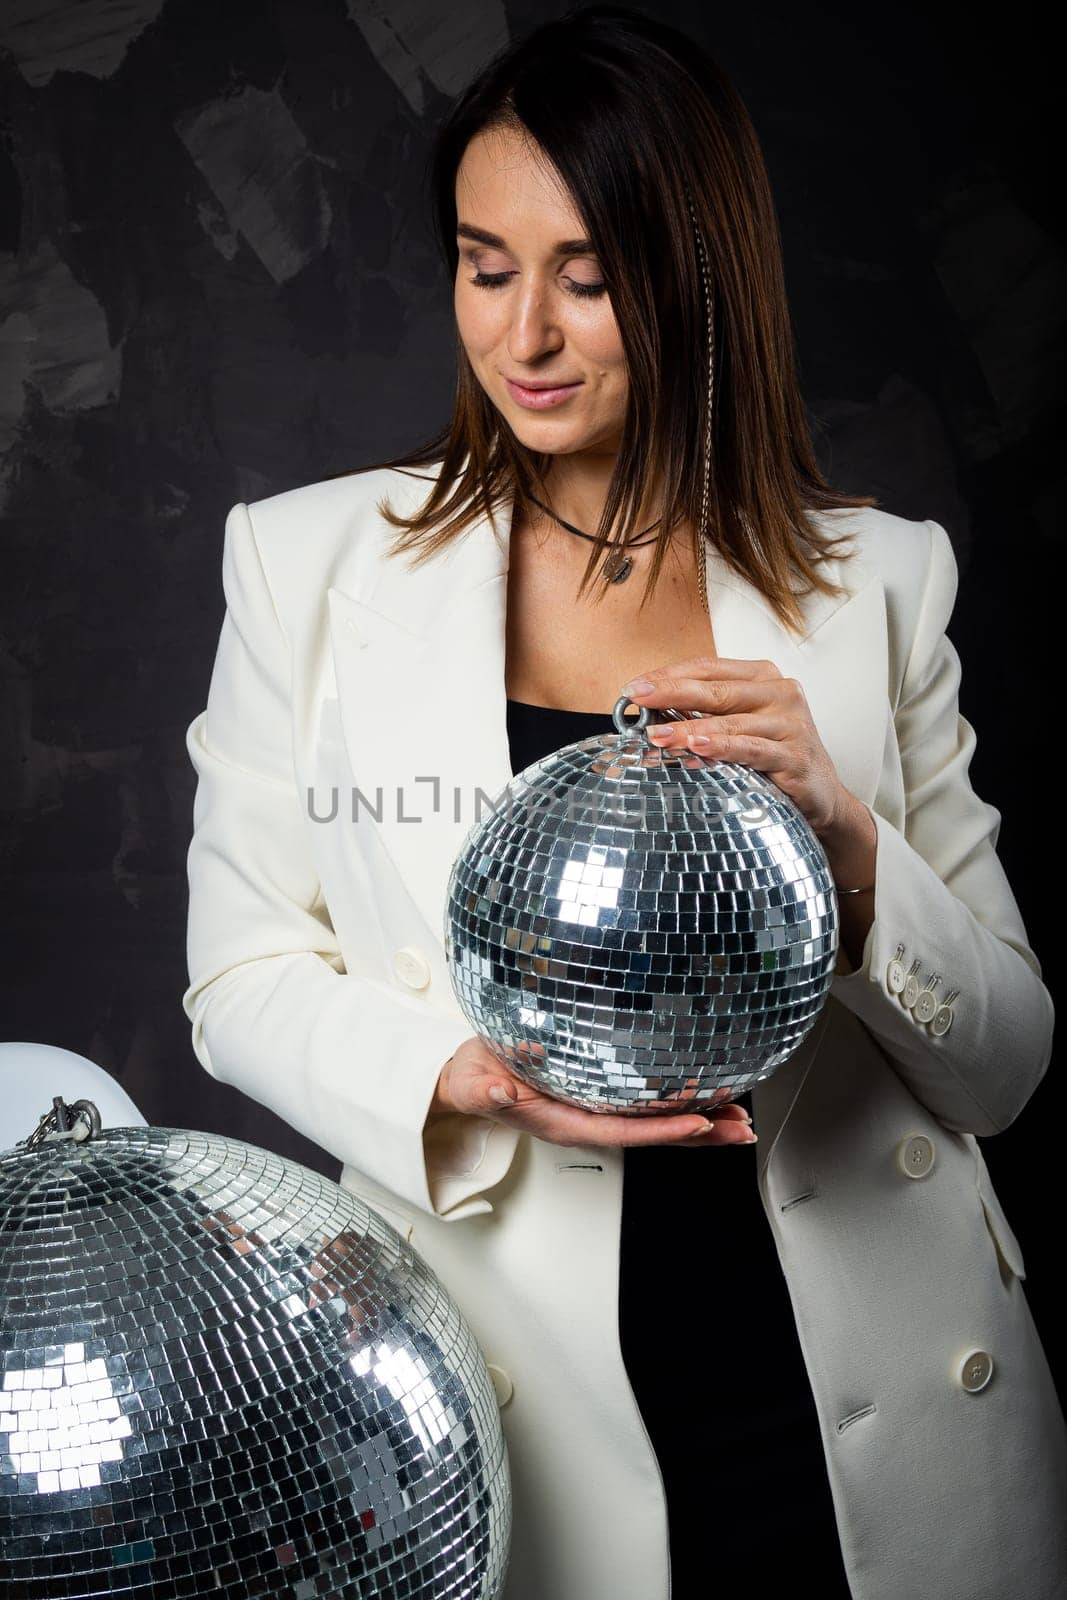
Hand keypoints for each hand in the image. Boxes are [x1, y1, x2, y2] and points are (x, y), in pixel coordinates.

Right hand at [430, 1037, 756, 1148]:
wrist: (470, 1079)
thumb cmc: (475, 1080)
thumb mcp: (474, 1083)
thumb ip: (485, 1091)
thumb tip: (496, 1090)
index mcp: (564, 1124)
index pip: (622, 1131)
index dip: (662, 1128)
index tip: (697, 1121)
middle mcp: (589, 1122)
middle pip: (653, 1134)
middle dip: (700, 1133)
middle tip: (740, 1128)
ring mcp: (597, 1112)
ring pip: (656, 1122)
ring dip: (700, 1123)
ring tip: (738, 1120)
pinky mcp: (599, 1097)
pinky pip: (646, 1106)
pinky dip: (679, 1103)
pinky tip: (705, 1097)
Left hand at [621, 655, 849, 837]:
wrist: (820, 796)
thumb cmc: (772, 756)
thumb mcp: (739, 727)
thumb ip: (704, 715)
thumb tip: (649, 719)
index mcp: (763, 677)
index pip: (708, 668)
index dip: (669, 675)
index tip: (635, 687)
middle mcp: (781, 693)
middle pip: (716, 689)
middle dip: (670, 693)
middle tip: (637, 699)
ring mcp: (791, 723)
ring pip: (730, 721)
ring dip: (689, 728)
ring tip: (657, 734)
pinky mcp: (794, 755)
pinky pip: (750, 749)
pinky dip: (722, 748)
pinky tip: (697, 748)